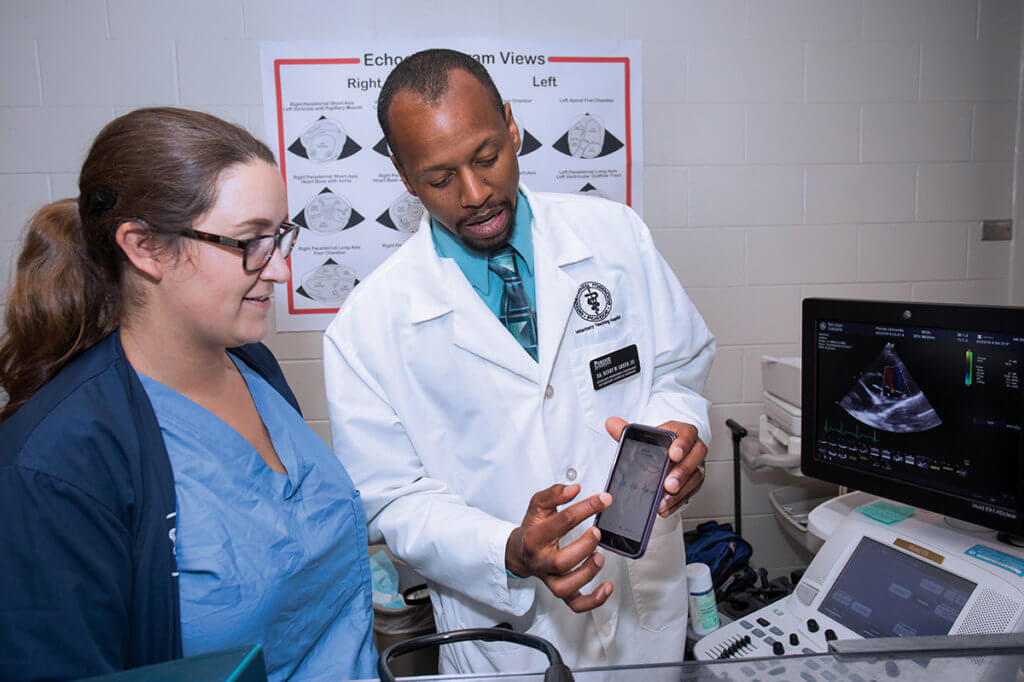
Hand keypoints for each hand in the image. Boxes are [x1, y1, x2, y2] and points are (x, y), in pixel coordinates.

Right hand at [505, 483, 613, 612]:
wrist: (520, 551)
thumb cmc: (533, 528)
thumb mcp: (538, 505)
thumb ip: (554, 494)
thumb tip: (574, 489)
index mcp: (534, 537)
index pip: (562, 522)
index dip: (586, 507)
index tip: (604, 499)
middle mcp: (540, 561)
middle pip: (562, 562)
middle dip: (584, 547)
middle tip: (597, 532)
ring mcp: (549, 578)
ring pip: (566, 586)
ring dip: (587, 573)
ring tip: (600, 557)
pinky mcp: (559, 590)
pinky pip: (574, 604)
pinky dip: (593, 601)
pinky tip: (607, 588)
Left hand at [605, 417, 706, 516]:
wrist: (667, 454)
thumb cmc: (659, 444)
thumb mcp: (643, 437)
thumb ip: (626, 430)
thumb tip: (611, 424)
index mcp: (681, 431)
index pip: (687, 433)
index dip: (682, 444)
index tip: (673, 454)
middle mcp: (693, 447)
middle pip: (695, 457)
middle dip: (682, 471)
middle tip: (669, 484)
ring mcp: (696, 465)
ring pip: (695, 477)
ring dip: (680, 490)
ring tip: (665, 499)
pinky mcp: (695, 481)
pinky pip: (690, 492)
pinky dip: (677, 501)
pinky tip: (666, 507)